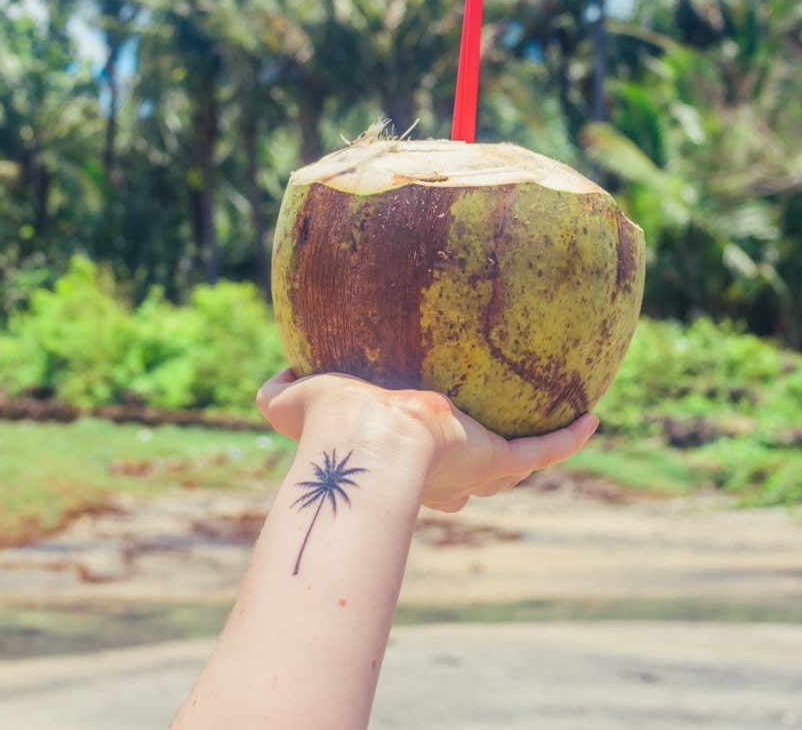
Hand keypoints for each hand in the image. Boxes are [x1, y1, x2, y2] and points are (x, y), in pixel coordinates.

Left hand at [258, 369, 598, 512]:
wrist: (366, 438)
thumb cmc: (328, 426)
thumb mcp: (294, 402)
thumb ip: (280, 392)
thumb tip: (273, 381)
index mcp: (396, 466)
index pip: (416, 475)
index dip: (420, 468)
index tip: (419, 446)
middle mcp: (438, 477)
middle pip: (466, 482)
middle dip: (474, 473)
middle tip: (487, 445)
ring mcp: (471, 469)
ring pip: (510, 466)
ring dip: (533, 452)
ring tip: (557, 427)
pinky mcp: (496, 456)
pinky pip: (544, 449)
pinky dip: (568, 439)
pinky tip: (591, 418)